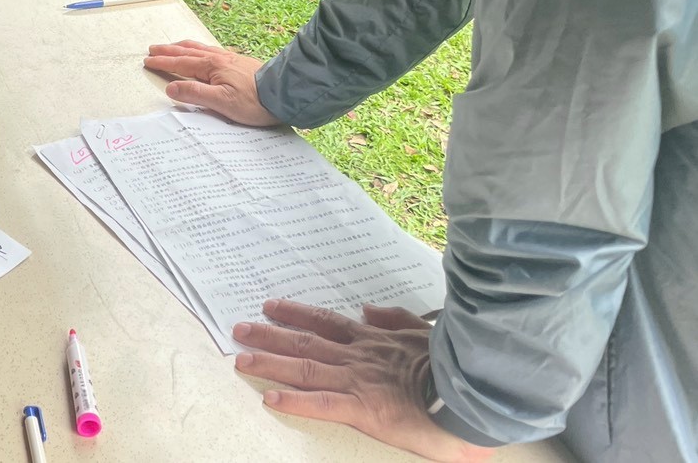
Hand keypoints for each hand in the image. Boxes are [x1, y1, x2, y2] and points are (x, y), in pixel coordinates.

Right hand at [143, 40, 280, 125]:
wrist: (283, 92)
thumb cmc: (254, 101)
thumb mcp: (221, 102)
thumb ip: (194, 94)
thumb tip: (171, 88)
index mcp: (211, 67)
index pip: (180, 64)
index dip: (162, 62)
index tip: (148, 61)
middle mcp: (219, 58)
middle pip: (187, 52)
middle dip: (168, 51)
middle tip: (153, 49)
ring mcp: (229, 58)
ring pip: (199, 48)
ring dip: (182, 47)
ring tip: (172, 46)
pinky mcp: (239, 62)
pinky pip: (211, 50)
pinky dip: (199, 48)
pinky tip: (203, 52)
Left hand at [233, 301, 491, 462]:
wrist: (475, 392)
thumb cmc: (456, 365)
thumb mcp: (426, 332)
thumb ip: (395, 319)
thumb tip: (367, 309)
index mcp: (374, 341)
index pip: (326, 322)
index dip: (296, 313)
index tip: (270, 305)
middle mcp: (360, 356)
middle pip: (305, 342)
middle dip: (270, 334)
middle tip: (238, 328)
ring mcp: (360, 381)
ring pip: (305, 368)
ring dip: (271, 362)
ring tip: (241, 357)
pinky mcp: (366, 409)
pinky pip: (323, 403)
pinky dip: (294, 400)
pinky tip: (270, 397)